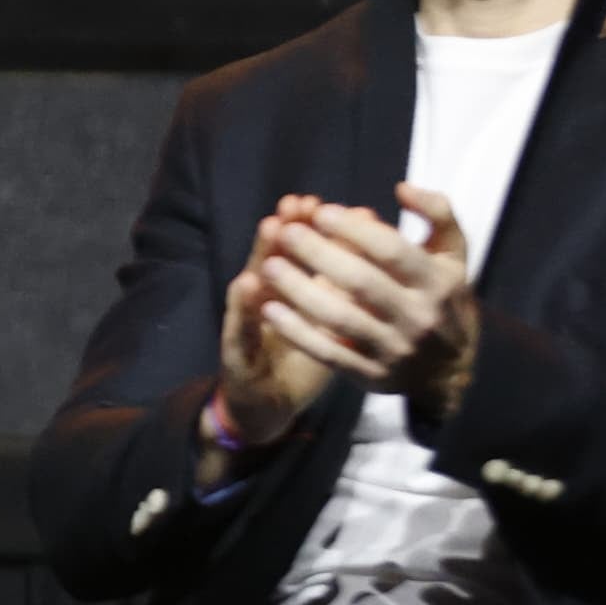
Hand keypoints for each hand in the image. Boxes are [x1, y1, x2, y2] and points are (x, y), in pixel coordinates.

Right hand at [209, 194, 336, 475]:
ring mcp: (246, 320)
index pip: (299, 250)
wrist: (266, 403)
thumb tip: (369, 243)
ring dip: (260, 255)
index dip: (310, 226)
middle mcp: (264, 297)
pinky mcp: (236, 349)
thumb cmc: (302, 356)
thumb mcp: (327, 318)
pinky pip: (240, 326)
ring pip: (253, 281)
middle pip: (273, 255)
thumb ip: (341, 282)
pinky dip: (243, 306)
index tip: (322, 202)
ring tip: (271, 228)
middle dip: (287, 228)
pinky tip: (246, 286)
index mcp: (289, 288)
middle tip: (297, 203)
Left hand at [252, 183, 480, 424]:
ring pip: (340, 319)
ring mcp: (395, 350)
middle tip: (286, 233)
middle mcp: (419, 318)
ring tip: (270, 266)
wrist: (451, 371)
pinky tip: (269, 310)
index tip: (320, 211)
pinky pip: (329, 353)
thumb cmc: (443, 297)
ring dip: (300, 291)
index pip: (392, 251)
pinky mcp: (373, 376)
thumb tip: (402, 187)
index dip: (354, 229)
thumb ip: (437, 213)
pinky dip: (298, 332)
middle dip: (318, 254)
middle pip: (361, 282)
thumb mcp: (453, 254)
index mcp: (438, 283)